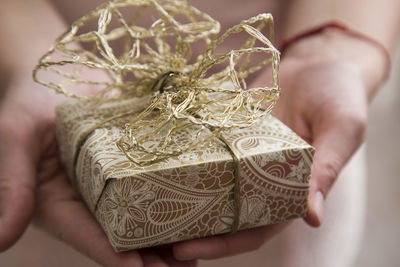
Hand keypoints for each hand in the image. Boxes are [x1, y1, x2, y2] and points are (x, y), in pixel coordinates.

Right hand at [0, 72, 194, 266]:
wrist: (63, 71)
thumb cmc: (30, 99)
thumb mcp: (15, 136)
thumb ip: (9, 185)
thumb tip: (0, 243)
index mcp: (58, 201)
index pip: (89, 235)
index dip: (116, 256)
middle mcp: (89, 197)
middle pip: (122, 233)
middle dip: (151, 255)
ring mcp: (114, 180)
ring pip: (144, 214)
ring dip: (170, 232)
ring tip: (201, 247)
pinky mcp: (133, 161)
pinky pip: (154, 181)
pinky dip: (175, 196)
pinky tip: (201, 206)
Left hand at [172, 29, 386, 259]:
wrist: (320, 61)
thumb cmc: (340, 96)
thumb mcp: (342, 129)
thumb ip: (328, 169)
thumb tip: (313, 217)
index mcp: (288, 191)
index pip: (254, 228)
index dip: (223, 243)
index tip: (186, 248)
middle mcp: (259, 179)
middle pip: (221, 213)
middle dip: (190, 227)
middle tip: (153, 235)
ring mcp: (240, 155)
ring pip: (207, 184)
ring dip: (179, 196)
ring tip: (144, 204)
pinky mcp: (228, 131)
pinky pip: (203, 147)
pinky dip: (182, 157)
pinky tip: (155, 161)